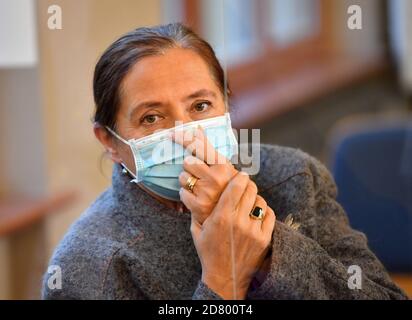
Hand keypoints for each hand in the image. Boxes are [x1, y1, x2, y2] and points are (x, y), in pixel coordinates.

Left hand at [172, 126, 236, 223]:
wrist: (230, 216)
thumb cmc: (225, 188)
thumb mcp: (224, 167)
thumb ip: (210, 149)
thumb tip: (197, 129)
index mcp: (224, 166)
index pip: (199, 146)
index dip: (184, 138)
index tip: (172, 134)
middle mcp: (216, 178)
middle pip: (187, 162)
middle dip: (190, 167)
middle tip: (199, 174)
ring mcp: (207, 192)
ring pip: (183, 177)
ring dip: (187, 181)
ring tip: (199, 187)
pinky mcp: (198, 205)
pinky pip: (181, 192)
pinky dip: (186, 194)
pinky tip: (196, 197)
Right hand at [190, 171, 275, 298]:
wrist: (225, 277)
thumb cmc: (208, 252)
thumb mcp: (197, 230)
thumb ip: (196, 210)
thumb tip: (194, 191)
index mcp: (221, 217)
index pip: (235, 187)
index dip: (240, 178)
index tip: (241, 175)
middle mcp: (238, 222)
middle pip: (250, 191)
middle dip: (248, 185)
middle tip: (246, 185)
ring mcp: (253, 231)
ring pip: (260, 202)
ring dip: (255, 198)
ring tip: (250, 200)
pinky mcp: (264, 239)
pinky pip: (269, 215)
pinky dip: (264, 210)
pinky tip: (257, 212)